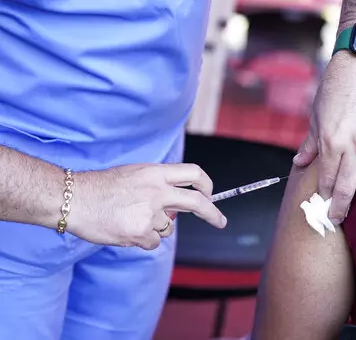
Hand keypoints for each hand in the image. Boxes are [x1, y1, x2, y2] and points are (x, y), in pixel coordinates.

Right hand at [67, 163, 226, 249]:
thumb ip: (157, 186)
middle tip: (220, 221)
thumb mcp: (134, 174)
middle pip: (197, 202)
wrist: (74, 199)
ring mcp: (151, 212)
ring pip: (168, 227)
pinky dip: (143, 239)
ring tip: (131, 219)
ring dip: (156, 228)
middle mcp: (157, 191)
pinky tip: (125, 229)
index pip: (193, 173)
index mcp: (155, 173)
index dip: (206, 184)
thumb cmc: (100, 187)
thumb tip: (175, 207)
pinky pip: (154, 241)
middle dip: (213, 214)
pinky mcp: (142, 232)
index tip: (210, 193)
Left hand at [293, 52, 355, 234]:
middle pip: (348, 188)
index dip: (325, 196)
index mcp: (332, 142)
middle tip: (338, 223)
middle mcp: (355, 147)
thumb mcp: (316, 116)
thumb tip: (298, 163)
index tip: (324, 209)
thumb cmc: (336, 89)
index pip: (327, 179)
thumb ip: (310, 143)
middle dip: (341, 209)